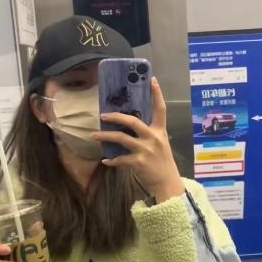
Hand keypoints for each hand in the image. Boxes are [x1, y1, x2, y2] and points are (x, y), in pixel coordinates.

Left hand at [93, 78, 184, 202]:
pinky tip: (105, 160)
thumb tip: (131, 124)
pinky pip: (120, 159)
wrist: (167, 182)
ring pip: (121, 138)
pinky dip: (111, 160)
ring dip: (105, 136)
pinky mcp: (138, 162)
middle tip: (102, 115)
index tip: (152, 79)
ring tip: (93, 135)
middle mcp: (153, 137)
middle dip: (115, 117)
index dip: (157, 93)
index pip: (160, 108)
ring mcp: (146, 150)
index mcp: (160, 131)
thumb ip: (149, 133)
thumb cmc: (162, 162)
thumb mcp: (161, 144)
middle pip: (132, 121)